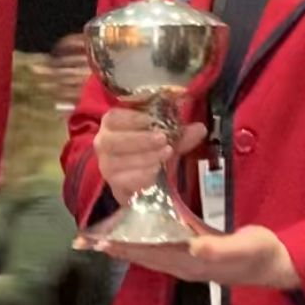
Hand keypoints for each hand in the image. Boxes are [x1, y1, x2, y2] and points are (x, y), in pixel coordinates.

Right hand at [92, 107, 207, 210]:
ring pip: (118, 162)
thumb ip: (180, 134)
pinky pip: (123, 181)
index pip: (113, 118)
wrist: (137, 179)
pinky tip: (155, 173)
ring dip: (144, 158)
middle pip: (112, 141)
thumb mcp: (164, 139)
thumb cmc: (148, 150)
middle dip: (139, 140)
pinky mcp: (113, 185)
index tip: (150, 120)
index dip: (130, 118)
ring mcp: (107, 166)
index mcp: (112, 125)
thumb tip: (200, 128)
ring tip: (165, 155)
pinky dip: (140, 176)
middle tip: (163, 140)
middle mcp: (103, 144)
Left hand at [100, 225, 298, 289]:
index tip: (104, 241)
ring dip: (130, 247)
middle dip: (120, 248)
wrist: (277, 265)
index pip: (153, 254)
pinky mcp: (197, 257)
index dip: (128, 248)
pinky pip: (164, 250)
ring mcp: (190, 263)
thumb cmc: (261, 254)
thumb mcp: (245, 248)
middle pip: (146, 257)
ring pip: (153, 255)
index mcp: (192, 264)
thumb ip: (220, 249)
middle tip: (91, 240)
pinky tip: (140, 235)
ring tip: (107, 239)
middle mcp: (186, 266)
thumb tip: (195, 247)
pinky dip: (147, 243)